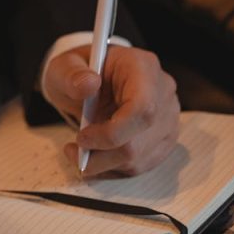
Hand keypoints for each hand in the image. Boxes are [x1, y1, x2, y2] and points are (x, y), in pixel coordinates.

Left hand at [43, 45, 179, 177]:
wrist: (93, 81)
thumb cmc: (80, 73)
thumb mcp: (65, 67)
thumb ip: (71, 74)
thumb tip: (87, 85)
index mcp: (143, 68)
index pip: (142, 109)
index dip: (111, 133)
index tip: (82, 138)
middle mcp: (163, 93)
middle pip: (139, 142)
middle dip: (100, 155)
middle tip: (73, 150)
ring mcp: (167, 119)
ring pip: (137, 158)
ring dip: (102, 163)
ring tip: (79, 151)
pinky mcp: (163, 140)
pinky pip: (138, 165)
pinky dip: (111, 167)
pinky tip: (96, 154)